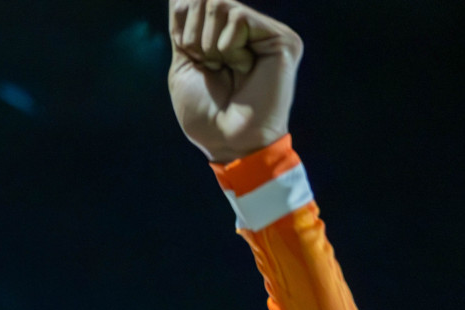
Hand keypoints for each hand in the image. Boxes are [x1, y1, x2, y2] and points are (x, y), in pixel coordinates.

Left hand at [167, 0, 302, 163]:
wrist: (227, 141)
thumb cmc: (205, 113)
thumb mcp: (184, 63)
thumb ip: (183, 25)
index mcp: (227, 37)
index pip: (195, 3)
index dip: (182, 25)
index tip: (191, 55)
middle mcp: (249, 31)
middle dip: (193, 34)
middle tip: (208, 66)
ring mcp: (267, 33)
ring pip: (219, 3)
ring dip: (207, 42)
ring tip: (222, 68)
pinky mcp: (282, 39)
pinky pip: (237, 16)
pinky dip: (226, 45)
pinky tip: (241, 67)